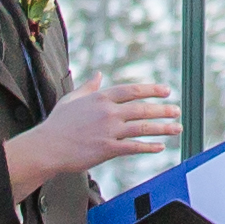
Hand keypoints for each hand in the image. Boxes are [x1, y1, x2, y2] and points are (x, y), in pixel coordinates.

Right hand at [13, 73, 183, 190]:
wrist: (48, 147)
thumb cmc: (57, 123)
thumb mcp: (72, 99)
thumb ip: (88, 86)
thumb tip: (98, 74)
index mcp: (100, 98)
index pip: (132, 90)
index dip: (151, 90)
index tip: (166, 91)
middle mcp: (108, 112)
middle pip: (142, 108)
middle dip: (163, 109)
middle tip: (177, 110)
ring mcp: (109, 131)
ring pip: (143, 127)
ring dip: (163, 128)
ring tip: (177, 127)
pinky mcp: (108, 149)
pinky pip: (134, 147)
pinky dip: (149, 147)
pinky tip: (159, 147)